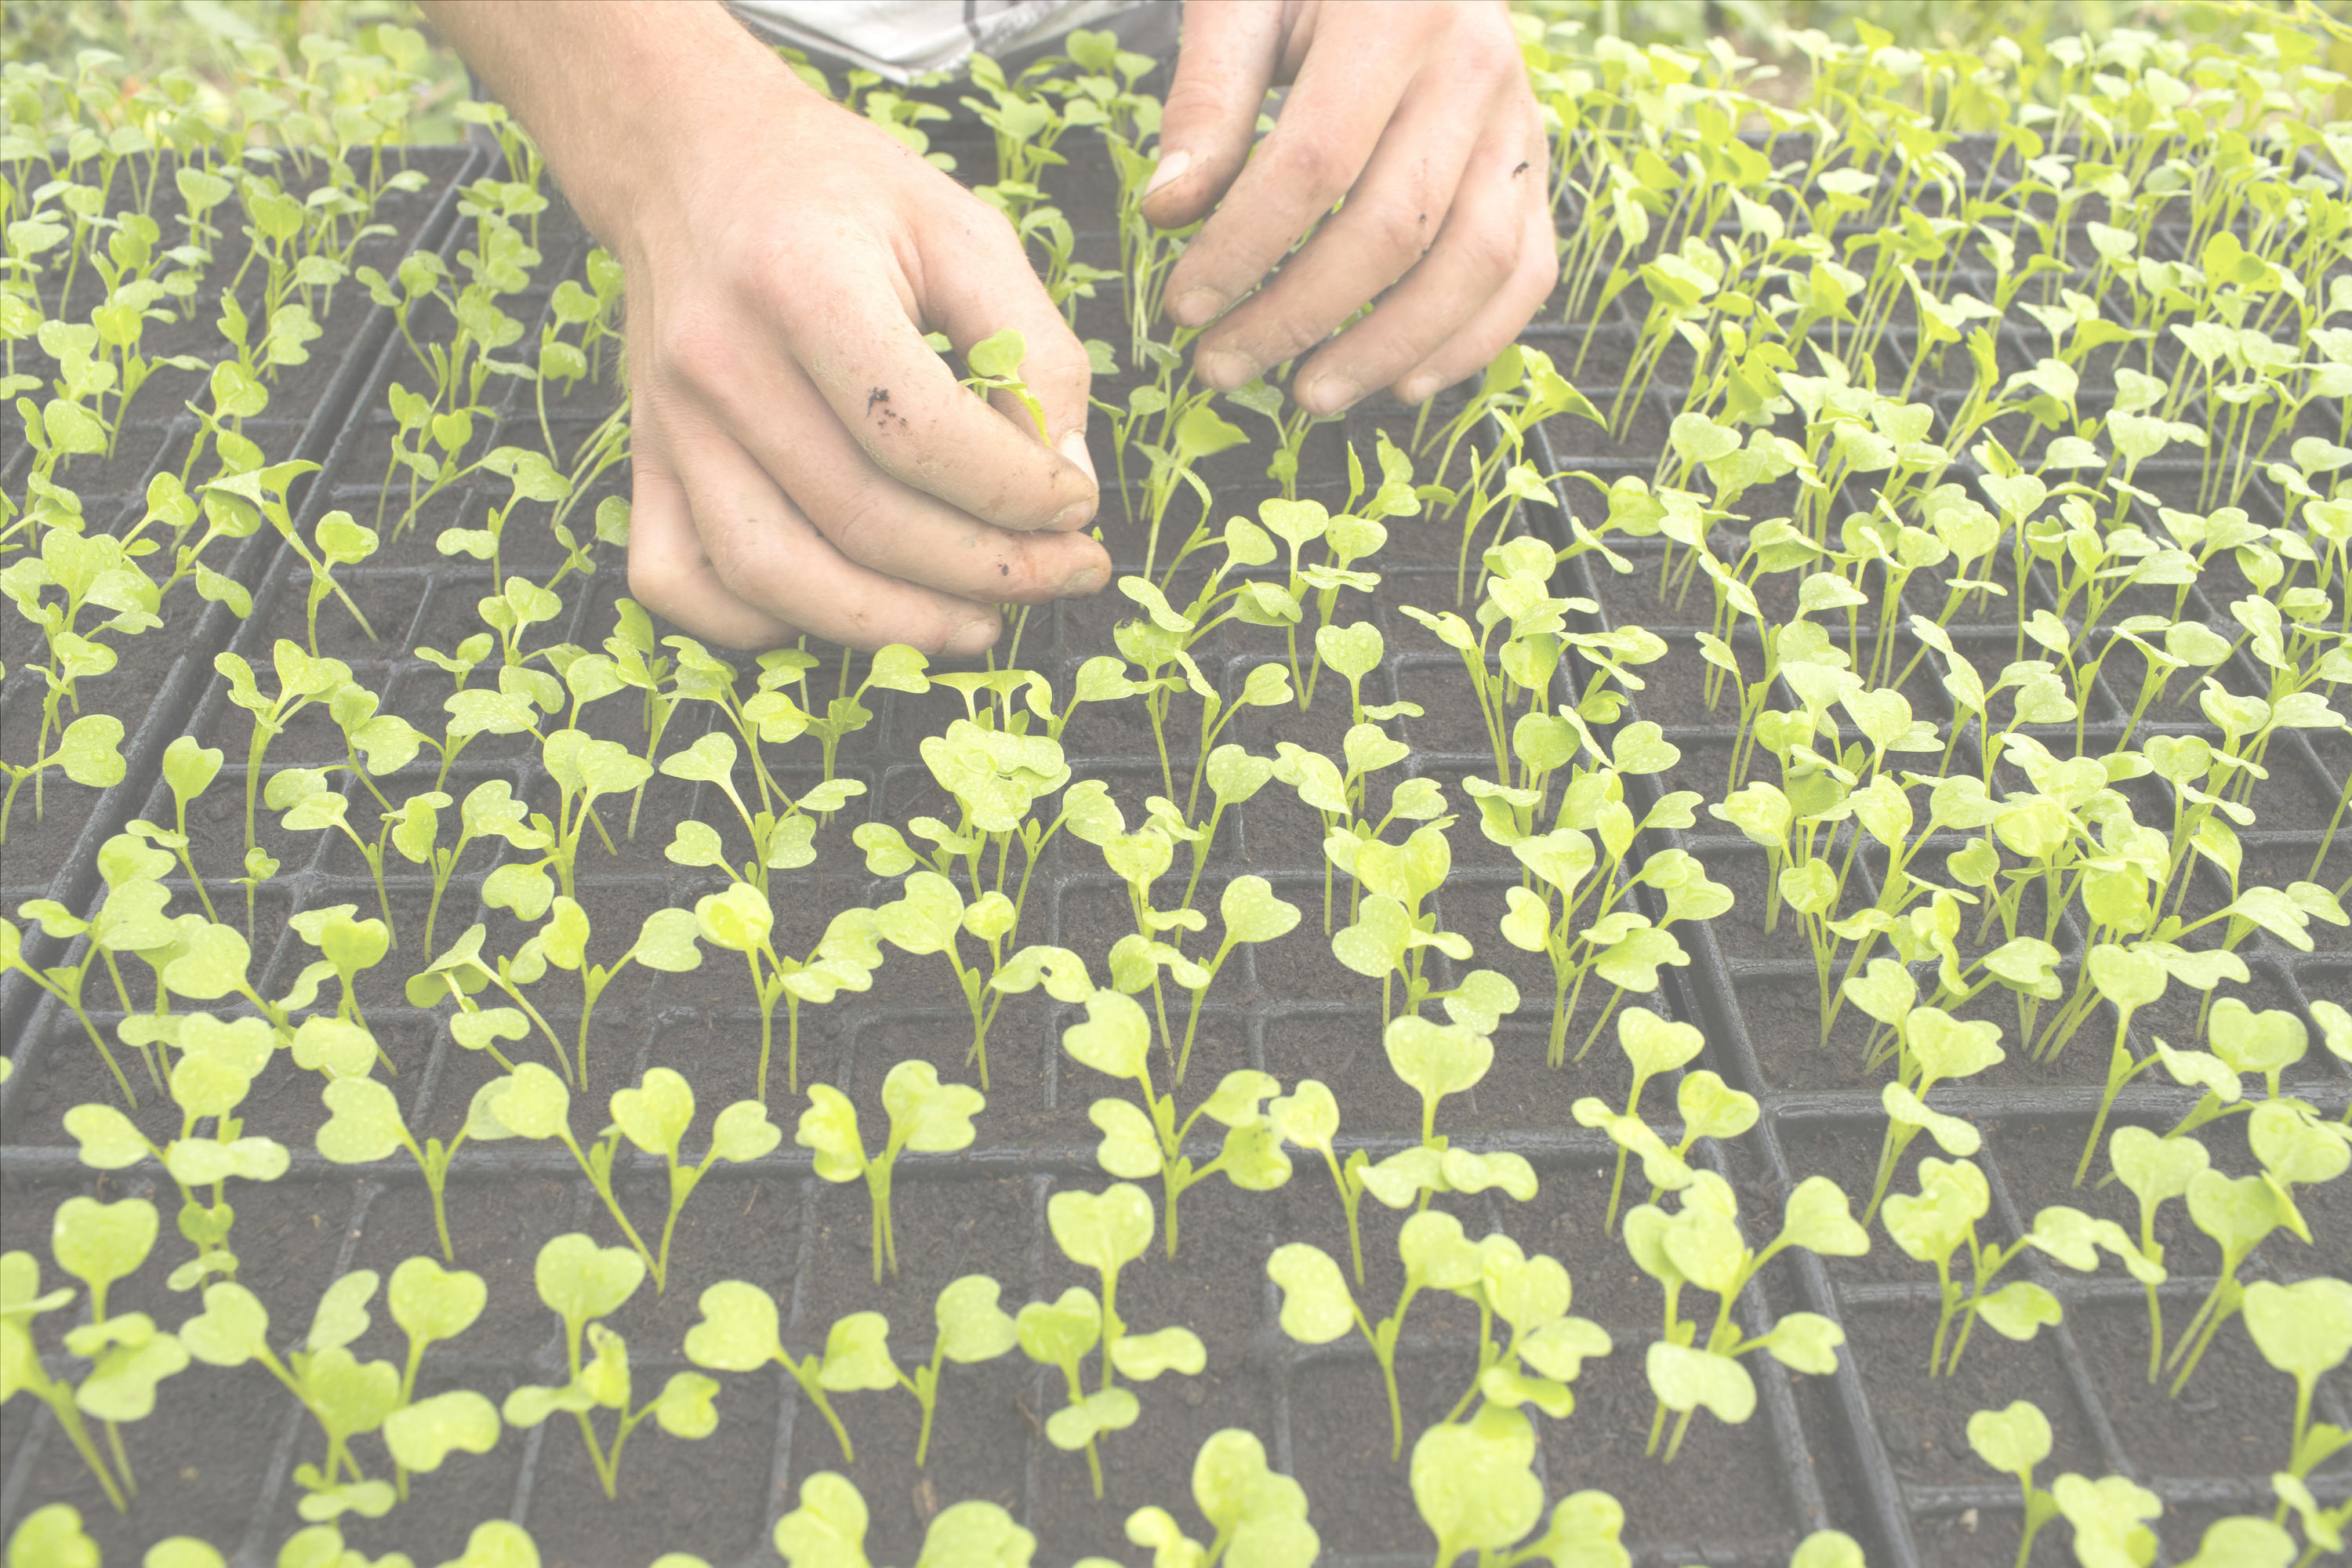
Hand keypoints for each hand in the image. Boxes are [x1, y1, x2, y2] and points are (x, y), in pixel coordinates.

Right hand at [426, 2, 1106, 654]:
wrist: (692, 155)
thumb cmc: (844, 195)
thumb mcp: (964, 231)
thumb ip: (1034, 349)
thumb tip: (1067, 482)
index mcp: (802, 282)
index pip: (922, 435)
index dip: (1018, 494)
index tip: (1079, 507)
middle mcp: (720, 361)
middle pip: (862, 520)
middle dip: (986, 572)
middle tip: (1063, 574)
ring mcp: (668, 422)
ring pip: (775, 577)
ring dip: (892, 626)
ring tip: (978, 624)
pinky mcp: (643, 460)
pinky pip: (679, 583)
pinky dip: (760, 624)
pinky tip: (846, 608)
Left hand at [1139, 0, 1553, 416]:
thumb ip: (1208, 97)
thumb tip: (1173, 209)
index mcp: (1396, 12)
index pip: (1315, 163)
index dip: (1245, 248)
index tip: (1184, 305)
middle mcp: (1476, 68)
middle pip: (1394, 228)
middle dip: (1299, 315)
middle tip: (1221, 364)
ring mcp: (1521, 124)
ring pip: (1473, 265)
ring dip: (1385, 349)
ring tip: (1306, 393)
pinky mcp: (1539, 169)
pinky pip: (1526, 274)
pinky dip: (1469, 344)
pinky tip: (1399, 382)